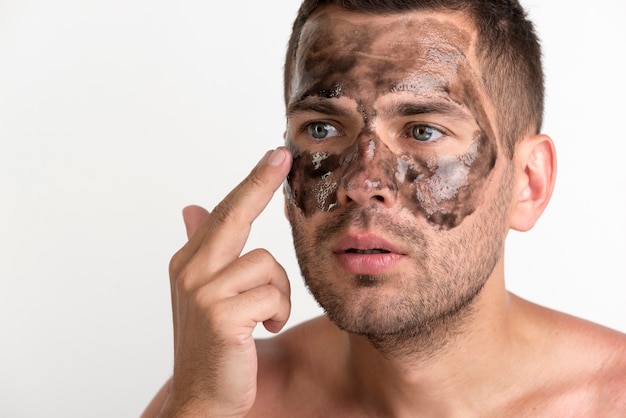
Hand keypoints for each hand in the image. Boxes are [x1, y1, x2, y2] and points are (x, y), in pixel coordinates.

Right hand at [161, 148, 292, 416]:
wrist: (202, 396)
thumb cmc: (211, 344)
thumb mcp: (204, 293)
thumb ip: (203, 248)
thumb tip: (193, 208)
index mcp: (189, 262)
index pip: (225, 212)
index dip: (250, 182)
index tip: (274, 155)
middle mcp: (190, 271)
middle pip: (234, 215)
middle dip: (260, 182)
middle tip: (282, 156)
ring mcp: (202, 292)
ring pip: (268, 265)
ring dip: (279, 294)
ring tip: (267, 317)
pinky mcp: (221, 315)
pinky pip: (273, 296)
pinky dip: (279, 313)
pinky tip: (264, 330)